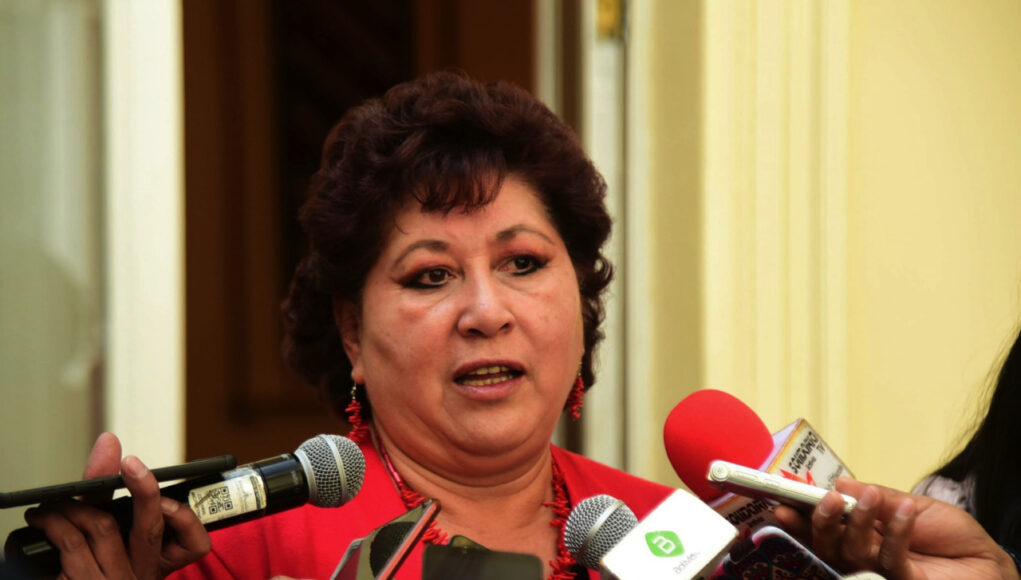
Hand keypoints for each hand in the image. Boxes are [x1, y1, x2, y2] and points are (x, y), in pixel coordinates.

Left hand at [23, 433, 210, 578]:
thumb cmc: (88, 564)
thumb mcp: (106, 530)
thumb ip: (107, 487)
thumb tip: (110, 443)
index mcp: (157, 565)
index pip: (195, 543)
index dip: (183, 515)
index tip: (168, 487)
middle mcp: (141, 576)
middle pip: (150, 527)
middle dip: (143, 488)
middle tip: (131, 463)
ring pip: (103, 528)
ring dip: (76, 505)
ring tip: (59, 501)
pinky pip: (70, 547)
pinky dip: (54, 526)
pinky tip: (46, 523)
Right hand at [773, 477, 1018, 579]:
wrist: (988, 561)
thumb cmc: (951, 534)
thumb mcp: (912, 504)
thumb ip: (878, 497)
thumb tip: (842, 482)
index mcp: (861, 534)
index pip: (824, 526)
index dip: (800, 516)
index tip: (782, 500)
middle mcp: (864, 556)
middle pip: (827, 545)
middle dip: (819, 521)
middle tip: (826, 499)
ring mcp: (880, 572)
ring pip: (851, 553)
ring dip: (858, 521)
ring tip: (871, 496)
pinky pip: (890, 559)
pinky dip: (897, 531)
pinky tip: (907, 511)